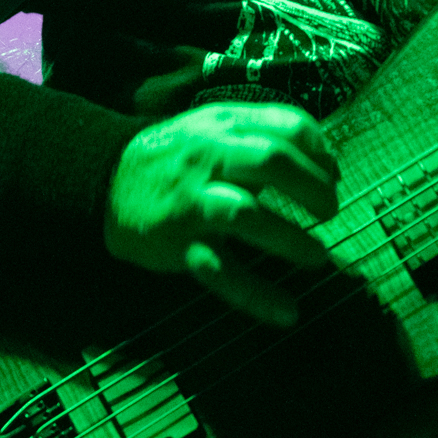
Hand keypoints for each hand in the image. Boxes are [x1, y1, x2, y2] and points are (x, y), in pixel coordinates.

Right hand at [105, 102, 340, 325]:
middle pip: (271, 161)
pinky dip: (257, 295)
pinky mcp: (179, 244)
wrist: (105, 180)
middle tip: (330, 211)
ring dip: (290, 239)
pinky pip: (221, 271)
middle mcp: (210, 158)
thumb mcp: (220, 129)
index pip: (287, 125)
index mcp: (227, 125)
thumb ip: (270, 137)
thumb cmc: (181, 155)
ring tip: (318, 257)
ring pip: (245, 215)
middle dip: (313, 188)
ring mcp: (193, 201)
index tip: (332, 175)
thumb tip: (332, 167)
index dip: (320, 152)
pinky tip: (287, 312)